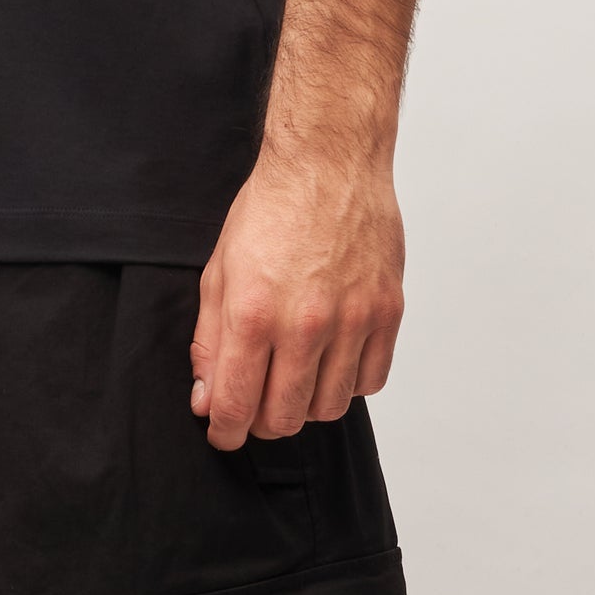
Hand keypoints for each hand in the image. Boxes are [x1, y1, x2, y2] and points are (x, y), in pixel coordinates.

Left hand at [189, 141, 404, 446]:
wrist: (329, 162)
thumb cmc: (272, 208)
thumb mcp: (220, 268)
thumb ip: (210, 339)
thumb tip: (207, 396)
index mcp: (253, 312)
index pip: (237, 405)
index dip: (225, 431)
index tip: (222, 433)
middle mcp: (305, 323)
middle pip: (285, 417)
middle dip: (262, 422)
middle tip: (255, 403)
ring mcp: (352, 320)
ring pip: (330, 408)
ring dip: (306, 405)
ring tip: (294, 377)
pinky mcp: (387, 313)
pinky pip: (370, 381)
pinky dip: (349, 381)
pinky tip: (332, 358)